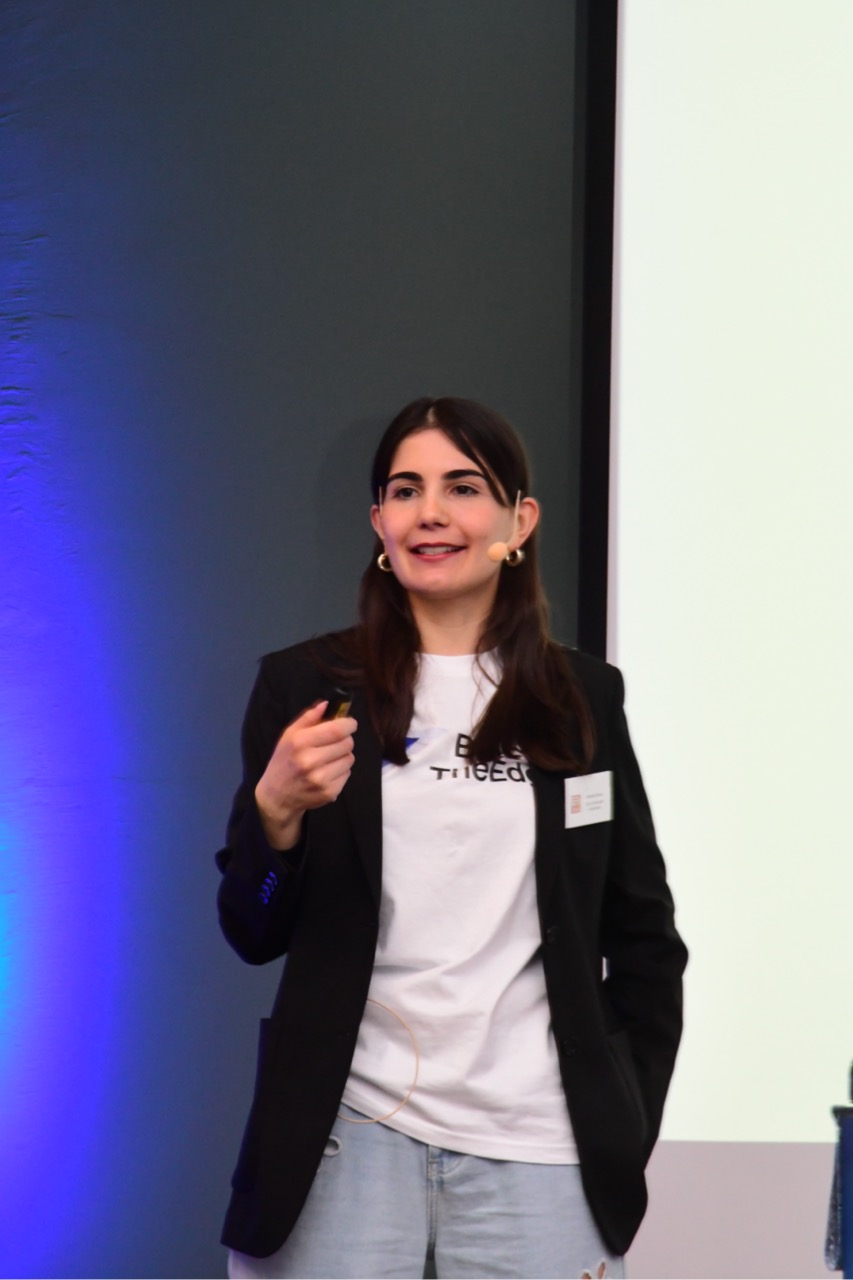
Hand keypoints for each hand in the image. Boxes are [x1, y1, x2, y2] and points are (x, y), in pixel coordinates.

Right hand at [255, 700, 356, 848]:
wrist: (277, 796)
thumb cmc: (284, 761)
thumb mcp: (288, 735)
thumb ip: (308, 717)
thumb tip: (327, 703)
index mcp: (300, 743)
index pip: (337, 730)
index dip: (349, 724)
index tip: (350, 723)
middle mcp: (310, 761)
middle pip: (347, 743)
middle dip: (345, 739)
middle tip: (335, 742)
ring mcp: (321, 779)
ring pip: (350, 758)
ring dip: (343, 755)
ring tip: (329, 758)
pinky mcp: (329, 792)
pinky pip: (347, 774)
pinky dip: (341, 771)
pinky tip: (327, 771)